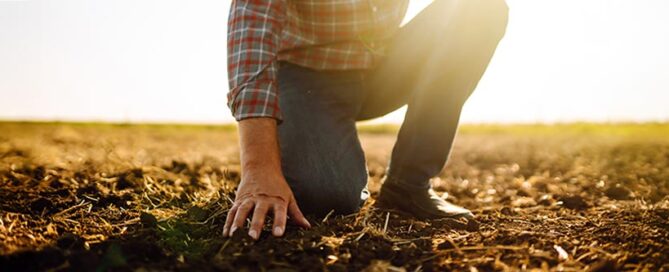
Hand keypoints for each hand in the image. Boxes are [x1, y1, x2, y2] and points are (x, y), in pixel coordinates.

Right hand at [222, 118, 309, 239]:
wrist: (261, 168)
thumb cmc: (278, 187)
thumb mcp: (289, 198)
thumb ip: (296, 213)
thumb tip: (307, 226)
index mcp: (277, 200)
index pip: (279, 213)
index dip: (279, 223)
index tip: (278, 234)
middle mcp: (262, 200)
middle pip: (259, 213)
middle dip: (256, 225)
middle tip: (253, 238)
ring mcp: (249, 199)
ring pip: (242, 211)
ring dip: (238, 224)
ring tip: (234, 236)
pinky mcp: (238, 200)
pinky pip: (232, 212)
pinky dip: (228, 223)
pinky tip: (226, 234)